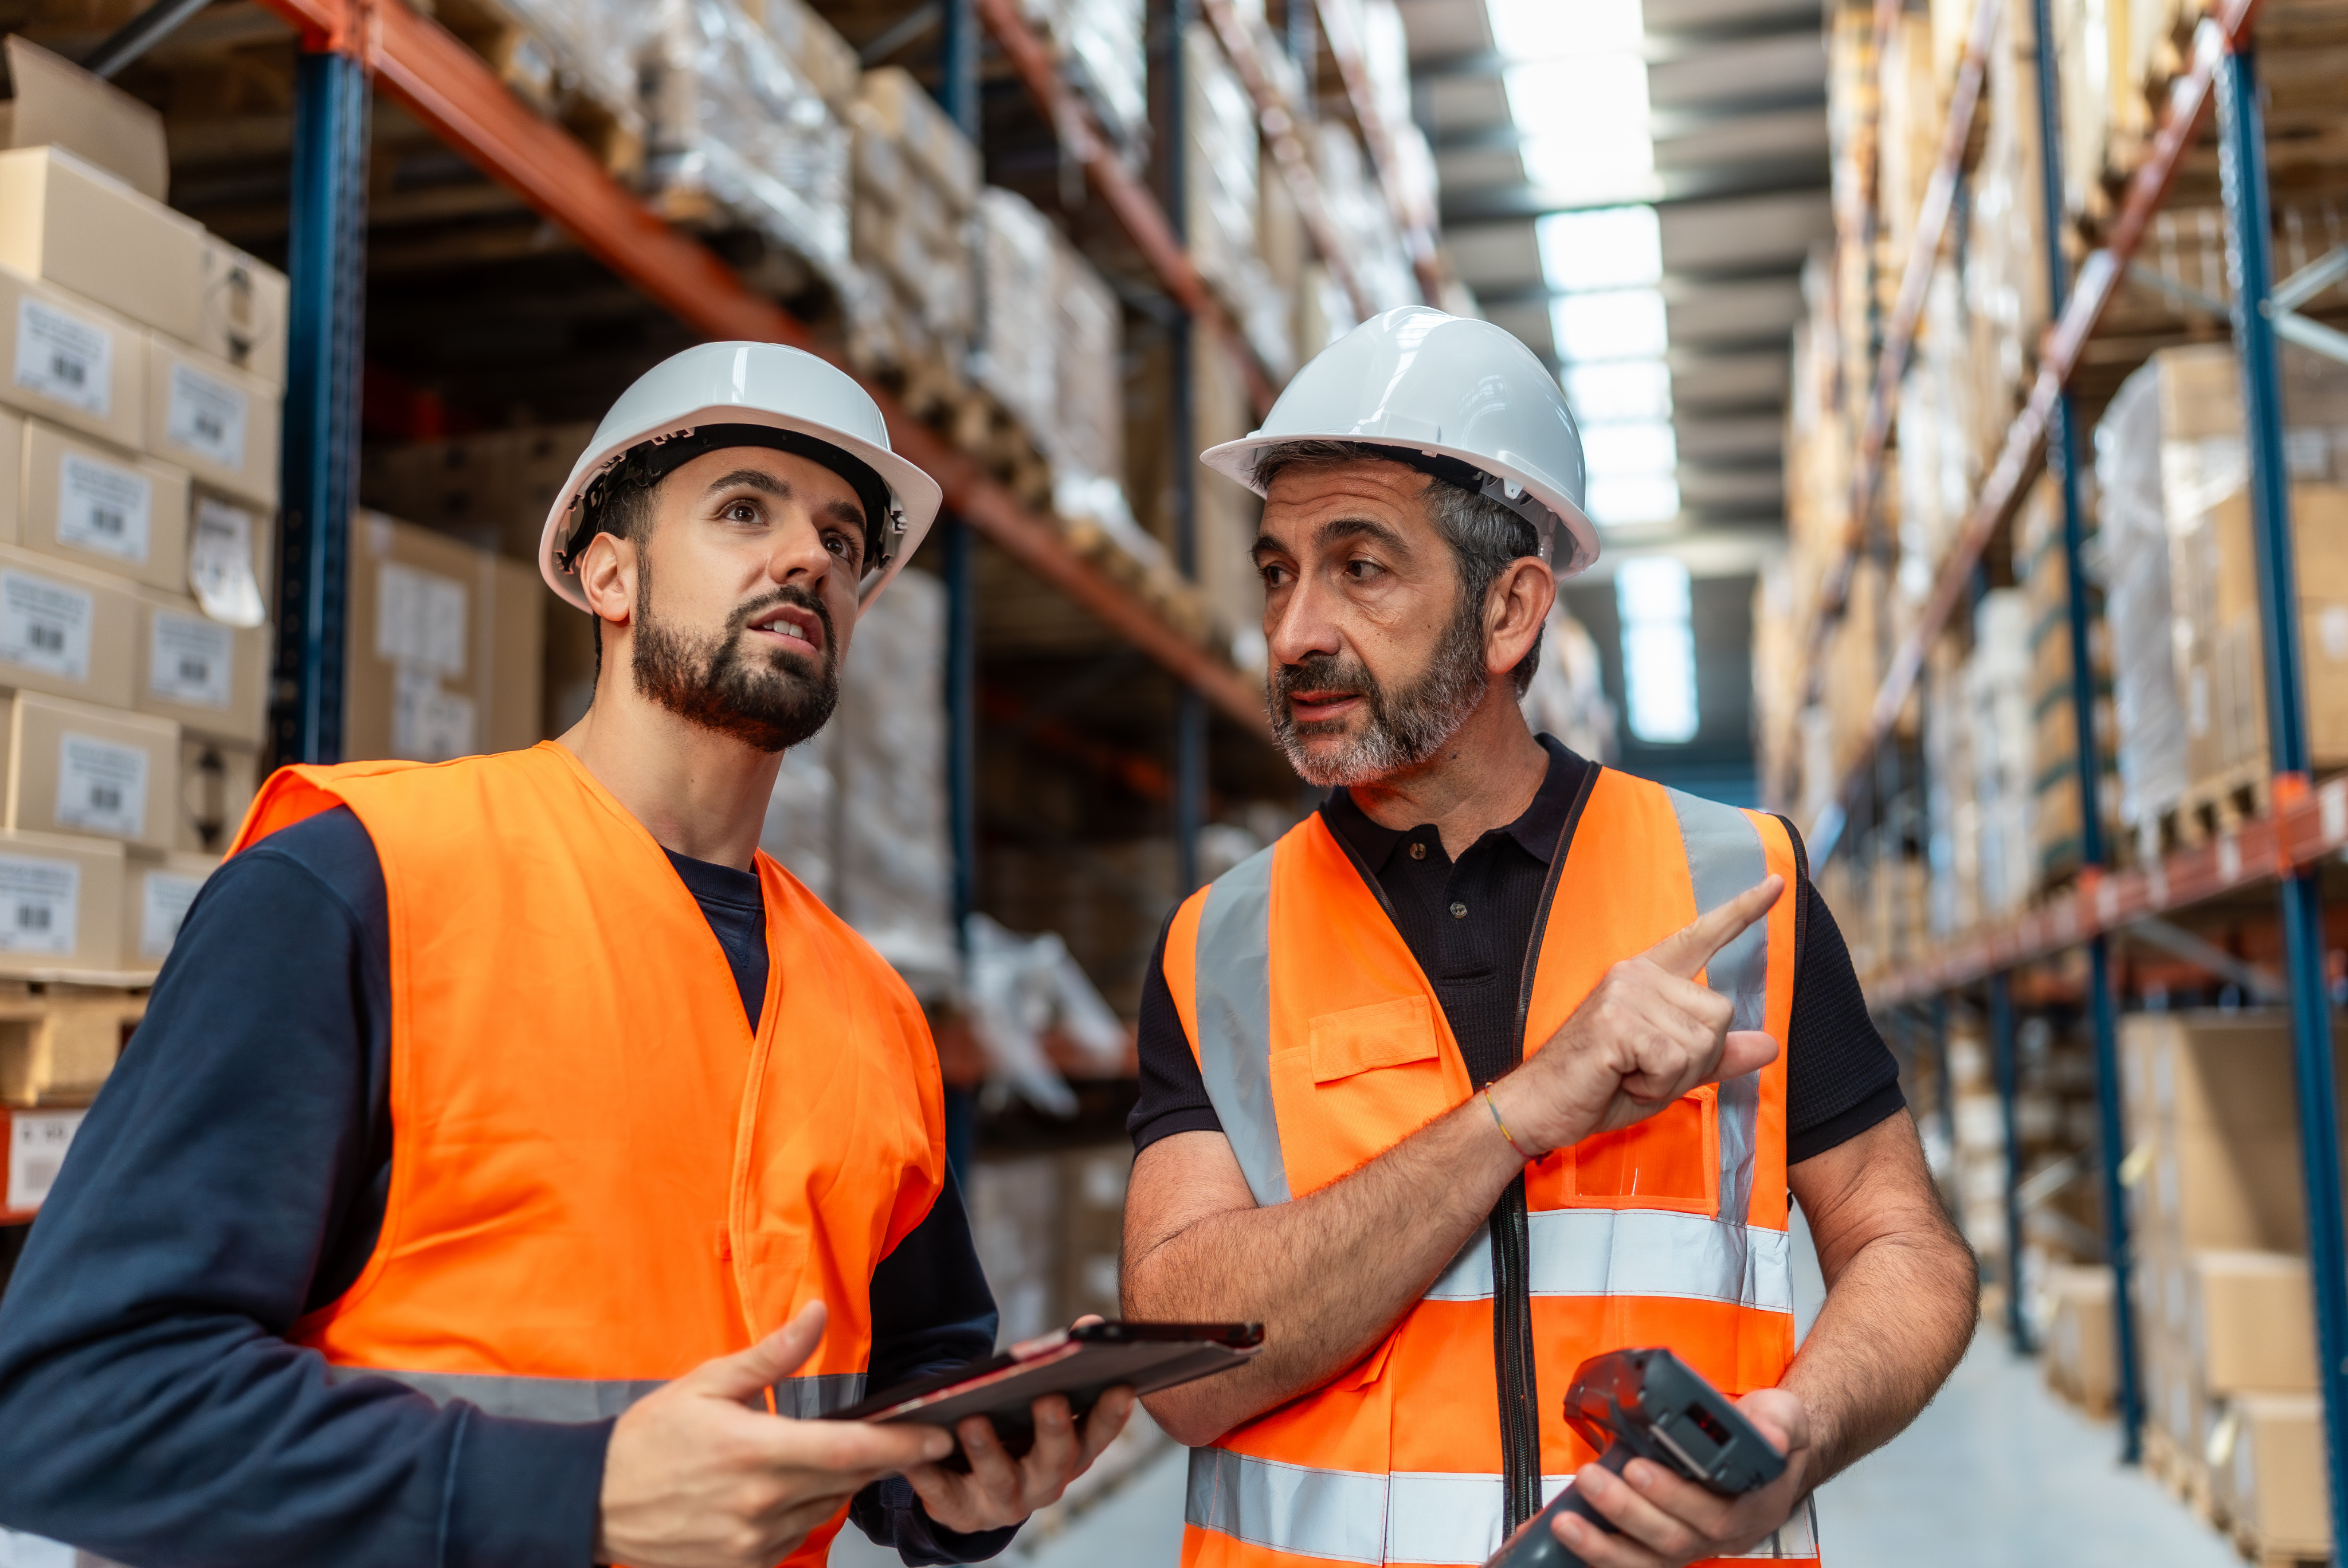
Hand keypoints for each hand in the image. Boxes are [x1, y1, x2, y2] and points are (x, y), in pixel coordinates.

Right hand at [596, 1302, 954, 1567]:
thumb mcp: (708, 1382)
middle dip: (881, 1458)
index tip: (939, 1435)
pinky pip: (797, 1534)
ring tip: (822, 1453)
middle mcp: (760, 1505)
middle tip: (900, 1434)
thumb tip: (817, 1312)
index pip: (849, 1452)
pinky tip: (785, 1486)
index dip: (902, 1445)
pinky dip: (805, 1508)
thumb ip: (773, 1355)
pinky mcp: (744, 1565)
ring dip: (838, 1482)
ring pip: (825, 1508)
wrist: (595, 1502)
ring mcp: (752, 1542)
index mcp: (754, 1453)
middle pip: (848, 1481)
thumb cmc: (651, 1437)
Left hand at [903, 1386, 1137, 1532]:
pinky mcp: (961, 1511)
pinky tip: (923, 1449)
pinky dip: (932, 1474)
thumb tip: (1088, 1322)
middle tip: (1050, 1399)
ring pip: (1001, 1480)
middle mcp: (1043, 1484)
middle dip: (1054, 1431)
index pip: (1097, 1436)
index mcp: (1070, 1455)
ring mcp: (1003, 1502)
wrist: (971, 1490)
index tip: (1121, 1386)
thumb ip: (1062, 1365)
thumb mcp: (1038, 1402)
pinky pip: (944, 1494)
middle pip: (1055, 1463)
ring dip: (989, 1452)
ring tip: (973, 1420)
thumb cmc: (1013, 1432)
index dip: (1111, 1415)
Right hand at [1488, 876, 1783, 1156]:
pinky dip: (1657, 1085)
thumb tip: (1770, 1044)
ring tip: (1630, 1074)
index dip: (1742, 912)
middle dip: (1697, 1060)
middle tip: (1646, 1070)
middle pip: (1720, 1014)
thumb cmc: (1600, 1087)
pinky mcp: (1618, 1021)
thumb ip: (1716, 1056)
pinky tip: (1622, 1079)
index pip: (1701, 937)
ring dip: (1674, 1076)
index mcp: (1648, 978)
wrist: (1540, 1107)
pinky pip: (1675, 1061)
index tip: (1776, 884)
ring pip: (1702, 1041)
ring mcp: (1626, 993)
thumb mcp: (1669, 1073)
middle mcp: (1637, 975)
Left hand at [1548, 1388, 1812, 1566]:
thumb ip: (1776, 1423)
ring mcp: (1698, 1542)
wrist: (1772, 1452)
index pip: (1715, 1513)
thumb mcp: (1785, 1418)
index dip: (1674, 1496)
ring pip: (1652, 1559)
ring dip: (1606, 1544)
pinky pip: (1639, 1560)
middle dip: (1627, 1511)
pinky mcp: (1672, 1544)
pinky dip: (1605, 1553)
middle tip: (1593, 1479)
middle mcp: (1725, 1533)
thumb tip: (1771, 1437)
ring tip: (1568, 1522)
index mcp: (1753, 1506)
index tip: (1638, 1468)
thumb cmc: (1772, 1437)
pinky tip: (1575, 1537)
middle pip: (1675, 1537)